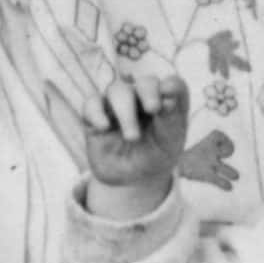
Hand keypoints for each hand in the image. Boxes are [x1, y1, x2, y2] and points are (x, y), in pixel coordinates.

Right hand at [73, 72, 189, 214]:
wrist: (131, 180)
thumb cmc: (154, 157)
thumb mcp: (168, 143)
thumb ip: (170, 119)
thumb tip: (169, 93)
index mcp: (166, 101)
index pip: (172, 84)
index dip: (172, 86)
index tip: (170, 99)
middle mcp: (141, 97)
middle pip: (144, 82)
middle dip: (149, 92)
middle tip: (153, 108)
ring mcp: (117, 104)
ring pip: (117, 90)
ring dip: (125, 111)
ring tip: (132, 137)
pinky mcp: (95, 115)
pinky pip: (91, 103)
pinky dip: (97, 112)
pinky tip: (105, 127)